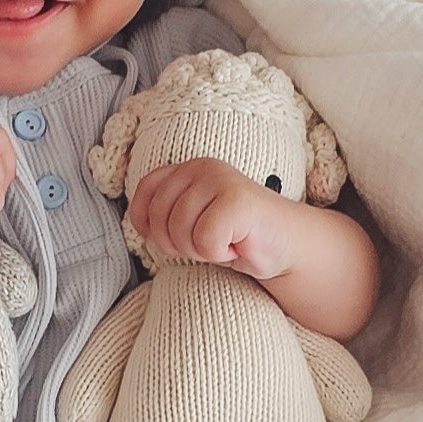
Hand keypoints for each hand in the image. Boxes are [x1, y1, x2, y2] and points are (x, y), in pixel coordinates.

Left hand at [127, 159, 297, 281]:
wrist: (285, 246)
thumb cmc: (237, 237)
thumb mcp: (192, 221)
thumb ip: (166, 213)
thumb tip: (137, 224)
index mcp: (188, 169)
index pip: (144, 192)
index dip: (148, 223)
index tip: (172, 238)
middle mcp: (202, 167)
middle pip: (160, 218)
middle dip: (179, 244)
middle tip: (208, 243)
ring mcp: (220, 180)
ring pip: (180, 231)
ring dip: (202, 250)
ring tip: (225, 241)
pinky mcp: (237, 200)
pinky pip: (205, 240)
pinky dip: (219, 254)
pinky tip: (237, 245)